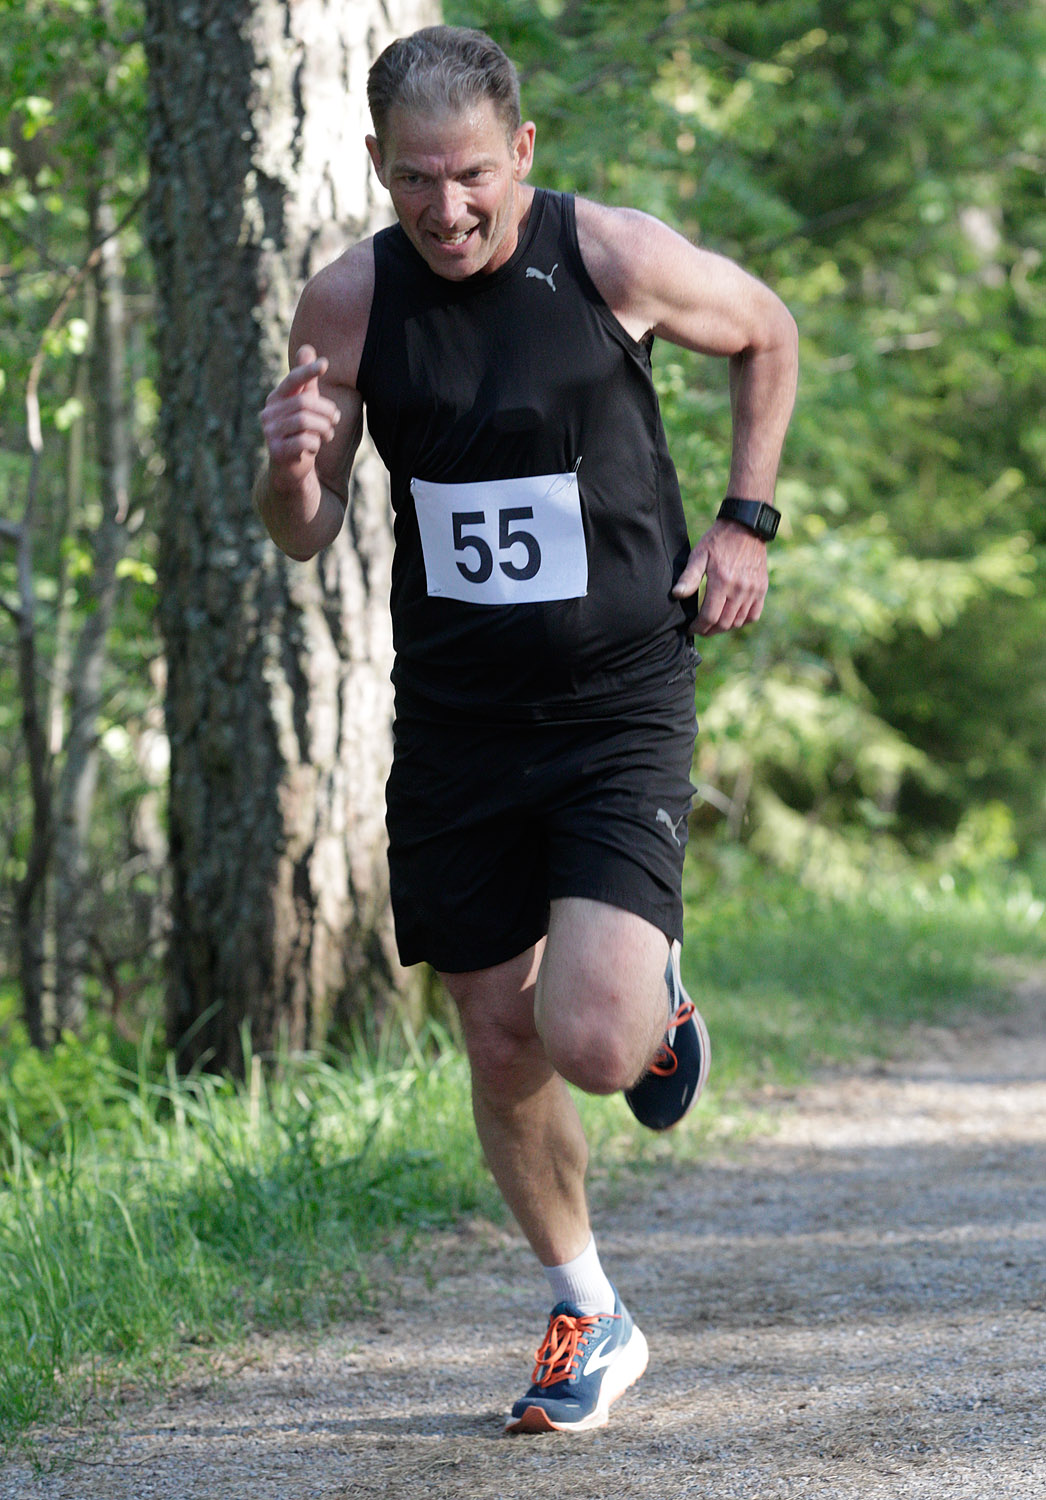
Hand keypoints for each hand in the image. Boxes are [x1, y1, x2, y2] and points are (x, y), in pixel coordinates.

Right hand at [260, 345, 341, 487]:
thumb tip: (306, 348)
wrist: (290, 469)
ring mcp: (270, 432)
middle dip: (327, 411)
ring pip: (305, 421)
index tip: (324, 364)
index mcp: (276, 398)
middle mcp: (269, 413)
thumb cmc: (301, 432)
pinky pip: (304, 441)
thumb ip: (307, 381)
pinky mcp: (277, 452)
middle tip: (335, 420)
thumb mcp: (305, 405)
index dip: (307, 371)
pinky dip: (316, 444)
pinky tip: (315, 447)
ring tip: (329, 434)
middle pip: (305, 403)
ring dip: (325, 428)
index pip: (292, 380)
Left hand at [672, 518, 768, 635]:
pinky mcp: (762, 589)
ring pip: (739, 622)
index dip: (699, 627)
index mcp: (722, 581)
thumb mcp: (699, 554)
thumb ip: (689, 576)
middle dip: (710, 631)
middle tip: (701, 630)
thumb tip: (677, 594)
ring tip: (713, 626)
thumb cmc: (718, 540)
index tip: (691, 629)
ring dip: (724, 628)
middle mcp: (740, 588)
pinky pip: (754, 615)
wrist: (746, 527)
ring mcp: (753, 590)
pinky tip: (732, 618)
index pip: (710, 616)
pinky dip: (742, 621)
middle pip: (724, 623)